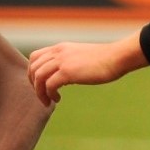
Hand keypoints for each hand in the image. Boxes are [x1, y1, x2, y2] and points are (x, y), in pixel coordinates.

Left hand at [27, 37, 143, 103]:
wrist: (116, 57)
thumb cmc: (104, 60)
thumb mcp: (81, 58)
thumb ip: (69, 64)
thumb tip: (63, 78)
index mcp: (60, 48)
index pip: (35, 57)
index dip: (32, 72)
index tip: (39, 85)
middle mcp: (58, 52)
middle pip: (33, 67)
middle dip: (33, 84)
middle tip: (42, 95)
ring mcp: (62, 61)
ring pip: (38, 77)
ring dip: (40, 92)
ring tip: (48, 101)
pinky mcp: (68, 71)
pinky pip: (49, 85)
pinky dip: (49, 94)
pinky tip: (57, 99)